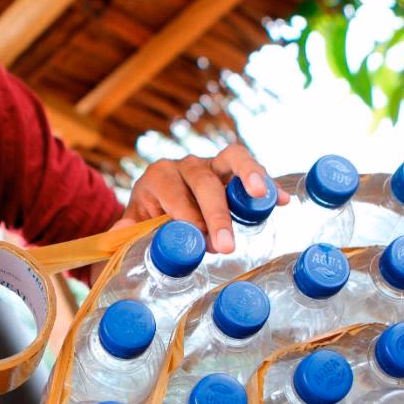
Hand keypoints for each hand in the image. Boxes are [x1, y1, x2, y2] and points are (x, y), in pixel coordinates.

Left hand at [112, 142, 288, 253]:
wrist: (160, 201)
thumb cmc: (149, 214)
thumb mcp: (135, 221)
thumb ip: (128, 229)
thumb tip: (119, 232)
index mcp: (159, 175)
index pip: (174, 191)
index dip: (186, 214)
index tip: (197, 240)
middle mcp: (187, 164)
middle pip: (204, 181)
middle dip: (216, 213)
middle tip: (225, 246)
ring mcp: (213, 164)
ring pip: (233, 158)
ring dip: (249, 175)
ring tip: (262, 195)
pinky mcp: (233, 171)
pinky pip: (253, 171)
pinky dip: (269, 184)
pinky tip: (284, 200)